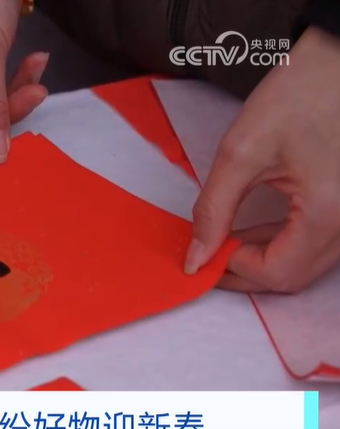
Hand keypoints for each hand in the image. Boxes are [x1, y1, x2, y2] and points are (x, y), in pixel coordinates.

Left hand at [185, 27, 339, 292]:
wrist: (339, 61)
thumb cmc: (300, 93)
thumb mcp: (241, 152)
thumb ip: (213, 210)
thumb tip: (195, 257)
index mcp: (327, 211)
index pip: (277, 273)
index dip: (234, 272)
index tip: (201, 256)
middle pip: (294, 276)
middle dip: (246, 272)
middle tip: (206, 255)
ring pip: (307, 263)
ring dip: (264, 260)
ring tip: (224, 241)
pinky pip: (318, 243)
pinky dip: (283, 244)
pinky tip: (252, 230)